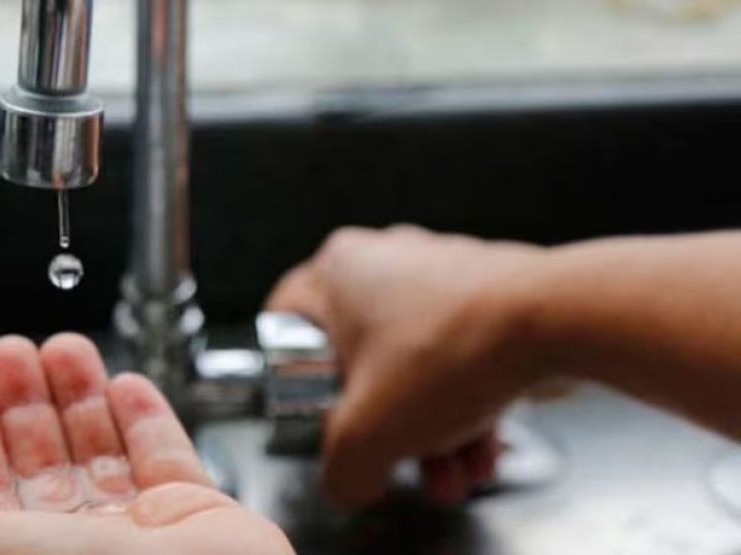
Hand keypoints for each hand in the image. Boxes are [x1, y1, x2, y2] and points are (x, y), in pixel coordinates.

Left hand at [0, 333, 293, 554]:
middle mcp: (76, 546)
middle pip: (41, 460)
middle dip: (23, 400)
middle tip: (11, 350)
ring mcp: (137, 531)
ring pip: (100, 449)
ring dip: (79, 394)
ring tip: (63, 348)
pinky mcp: (193, 511)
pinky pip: (164, 453)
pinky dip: (145, 415)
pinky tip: (125, 384)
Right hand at [267, 226, 545, 506]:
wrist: (556, 323)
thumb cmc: (456, 349)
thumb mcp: (367, 435)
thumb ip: (340, 470)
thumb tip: (347, 481)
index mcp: (338, 271)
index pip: (286, 323)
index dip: (294, 377)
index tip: (313, 408)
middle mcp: (385, 261)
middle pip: (359, 362)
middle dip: (385, 426)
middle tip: (396, 456)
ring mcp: (438, 273)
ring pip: (414, 366)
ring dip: (431, 429)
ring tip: (451, 470)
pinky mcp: (483, 293)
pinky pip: (458, 359)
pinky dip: (467, 405)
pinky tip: (481, 448)